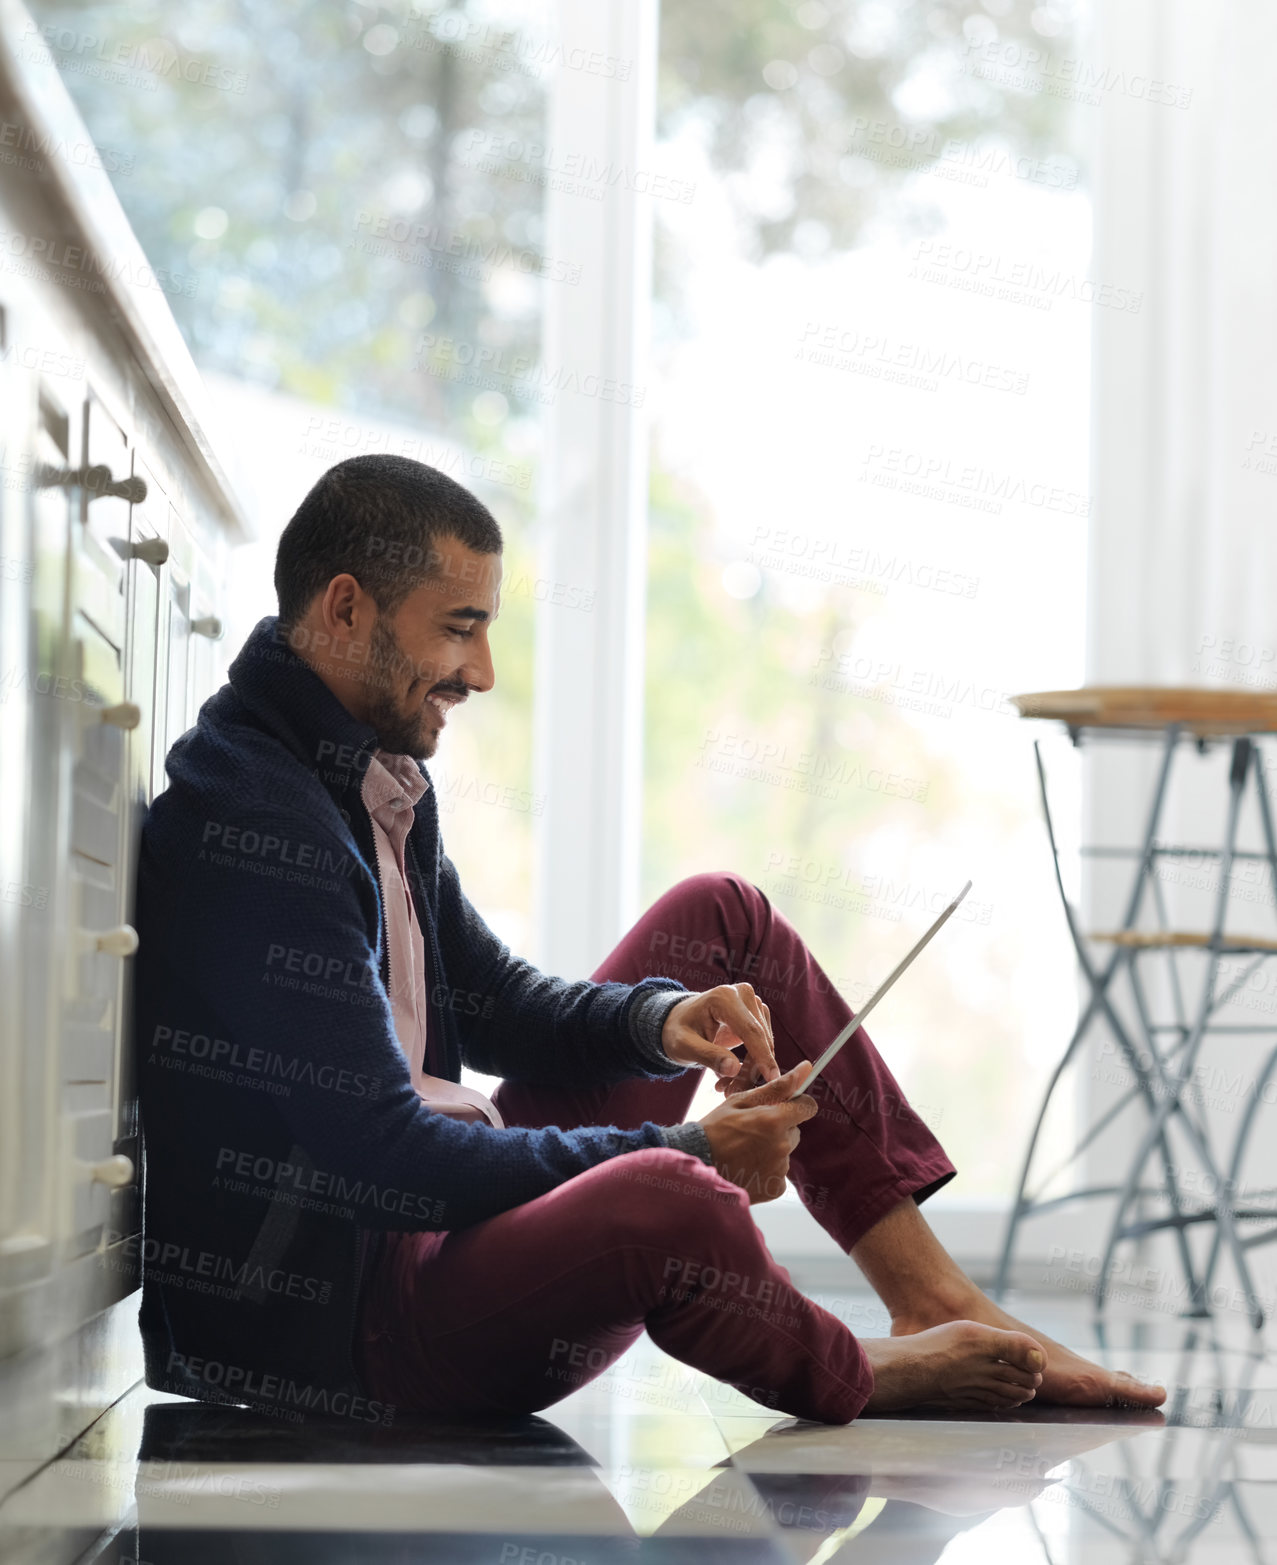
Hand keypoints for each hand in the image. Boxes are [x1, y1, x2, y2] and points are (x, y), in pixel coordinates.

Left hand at [660, 983, 777, 1085]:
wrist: (678, 1022)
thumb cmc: (678, 1032)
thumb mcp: (685, 1046)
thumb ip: (708, 1056)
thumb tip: (734, 1070)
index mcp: (724, 997)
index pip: (750, 1030)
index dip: (762, 1056)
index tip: (772, 1080)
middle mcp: (743, 994)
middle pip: (760, 1038)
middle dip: (751, 1070)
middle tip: (731, 1093)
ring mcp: (752, 1003)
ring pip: (765, 1044)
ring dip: (751, 1070)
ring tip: (726, 1087)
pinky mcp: (756, 1015)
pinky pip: (763, 1044)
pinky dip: (752, 1064)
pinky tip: (732, 1078)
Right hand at [697, 1062, 816, 1204]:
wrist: (697, 1166)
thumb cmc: (715, 1130)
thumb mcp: (740, 1101)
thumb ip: (776, 1087)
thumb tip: (806, 1068)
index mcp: (774, 1121)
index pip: (808, 1107)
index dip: (796, 1105)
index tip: (783, 1108)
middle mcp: (782, 1146)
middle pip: (794, 1131)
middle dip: (779, 1128)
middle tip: (751, 1132)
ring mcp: (780, 1169)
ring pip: (785, 1152)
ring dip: (772, 1149)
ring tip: (745, 1151)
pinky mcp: (776, 1188)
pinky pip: (779, 1172)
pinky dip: (767, 1170)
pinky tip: (747, 1167)